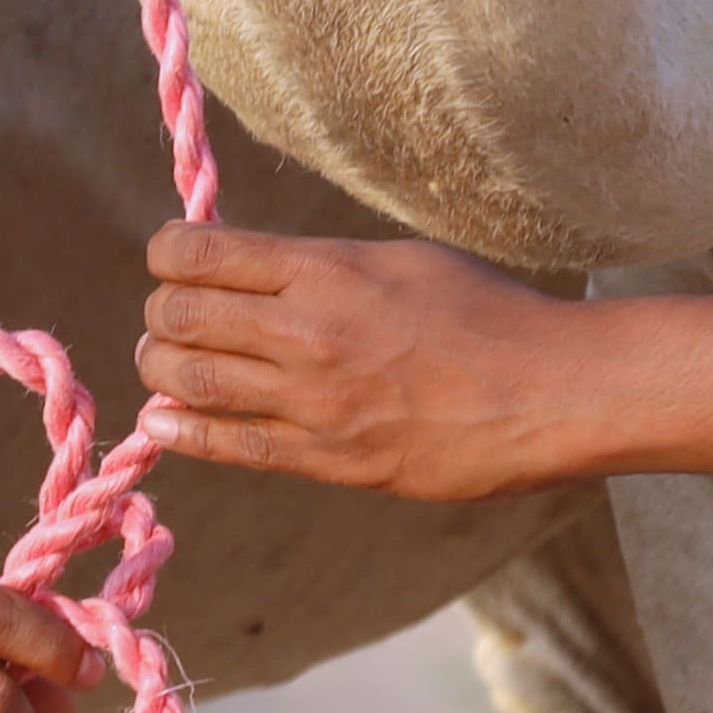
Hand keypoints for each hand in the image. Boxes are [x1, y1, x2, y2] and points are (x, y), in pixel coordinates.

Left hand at [138, 220, 588, 501]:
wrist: (550, 393)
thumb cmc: (485, 312)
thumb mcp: (397, 259)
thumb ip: (318, 266)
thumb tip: (248, 268)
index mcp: (324, 270)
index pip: (196, 254)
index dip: (168, 253)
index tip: (173, 257)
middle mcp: (306, 333)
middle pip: (177, 317)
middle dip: (163, 311)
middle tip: (174, 315)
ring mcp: (314, 402)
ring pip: (188, 381)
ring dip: (164, 367)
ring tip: (170, 363)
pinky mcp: (330, 460)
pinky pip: (231, 447)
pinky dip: (183, 432)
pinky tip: (164, 421)